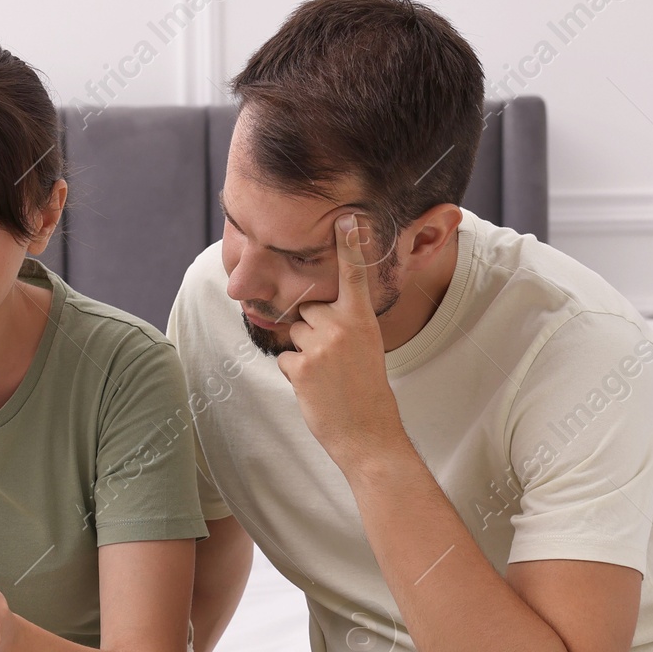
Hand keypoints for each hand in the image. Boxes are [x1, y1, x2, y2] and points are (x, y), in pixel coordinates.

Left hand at [277, 213, 404, 469]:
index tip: (346, 218)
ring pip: (294, 333)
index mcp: (362, 320)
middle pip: (308, 310)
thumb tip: (312, 314)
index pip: (354, 275)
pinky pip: (284, 358)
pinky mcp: (299, 367)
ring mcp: (318, 347)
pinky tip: (315, 388)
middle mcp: (340, 327)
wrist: (367, 433)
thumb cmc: (367, 391)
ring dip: (303, 352)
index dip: (350, 245)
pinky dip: (294, 373)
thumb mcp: (367, 348)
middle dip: (312, 329)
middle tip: (334, 359)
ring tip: (326, 375)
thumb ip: (345, 325)